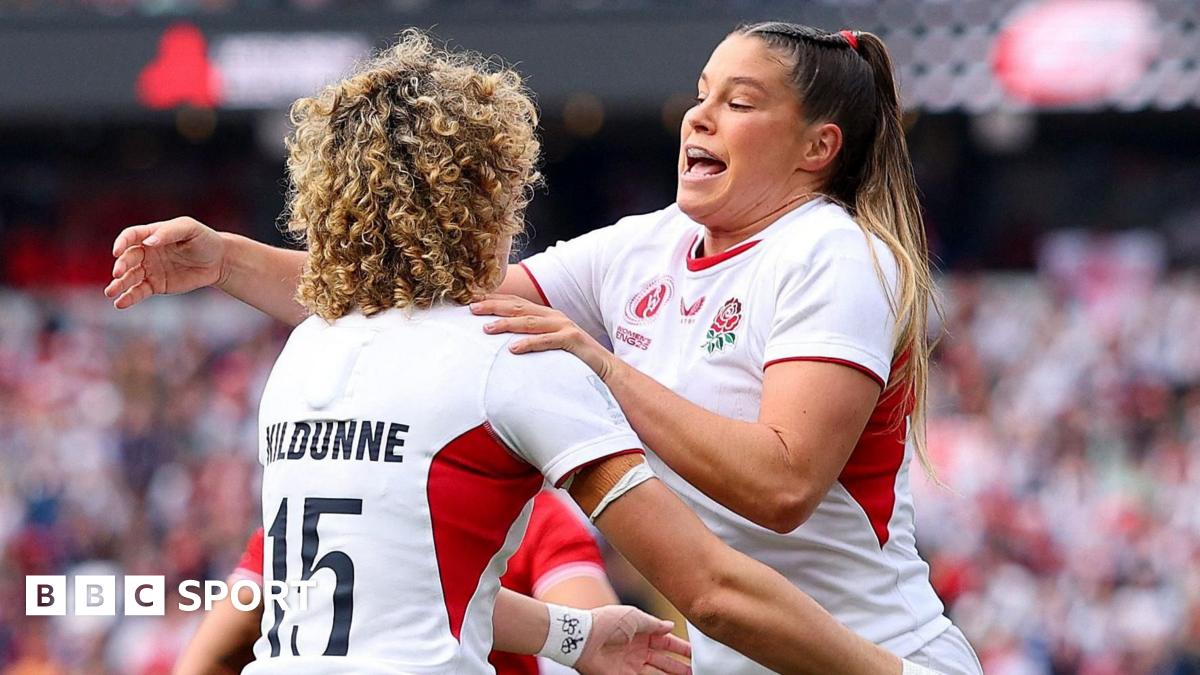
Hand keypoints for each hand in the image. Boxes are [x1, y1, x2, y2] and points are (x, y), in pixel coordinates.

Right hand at [104, 216, 227, 308]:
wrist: (219, 261)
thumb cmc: (204, 240)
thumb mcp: (189, 229)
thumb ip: (169, 232)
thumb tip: (149, 242)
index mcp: (151, 234)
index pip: (130, 236)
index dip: (122, 243)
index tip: (117, 251)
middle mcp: (147, 252)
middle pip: (128, 258)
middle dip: (121, 266)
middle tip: (118, 273)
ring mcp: (150, 269)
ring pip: (130, 277)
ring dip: (119, 284)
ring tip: (110, 292)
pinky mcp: (156, 285)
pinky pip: (139, 292)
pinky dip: (129, 297)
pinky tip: (120, 303)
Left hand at [470, 294, 617, 380]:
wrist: (604, 367)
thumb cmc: (573, 358)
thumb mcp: (549, 344)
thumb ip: (531, 338)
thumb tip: (503, 344)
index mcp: (546, 315)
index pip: (516, 303)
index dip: (494, 300)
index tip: (473, 300)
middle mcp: (554, 316)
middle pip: (519, 307)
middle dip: (494, 306)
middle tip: (472, 308)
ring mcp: (564, 326)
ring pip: (530, 322)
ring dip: (506, 324)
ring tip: (486, 328)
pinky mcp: (572, 340)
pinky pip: (548, 341)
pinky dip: (530, 343)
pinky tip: (513, 349)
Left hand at [576, 605, 690, 674]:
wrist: (583, 638)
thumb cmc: (607, 622)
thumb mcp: (634, 616)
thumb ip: (653, 624)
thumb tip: (670, 626)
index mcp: (640, 633)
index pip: (665, 642)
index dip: (680, 648)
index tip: (695, 654)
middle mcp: (637, 650)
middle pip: (664, 661)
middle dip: (679, 667)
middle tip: (695, 672)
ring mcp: (630, 665)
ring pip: (657, 674)